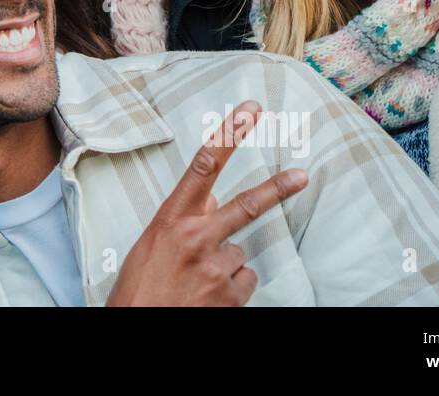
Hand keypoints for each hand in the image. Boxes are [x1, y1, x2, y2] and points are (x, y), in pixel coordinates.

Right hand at [105, 101, 307, 306]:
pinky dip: (231, 288)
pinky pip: (244, 279)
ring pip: (239, 253)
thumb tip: (214, 205)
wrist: (138, 326)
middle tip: (301, 175)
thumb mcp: (152, 245)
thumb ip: (184, 222)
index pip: (204, 166)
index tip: (250, 113)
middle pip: (246, 204)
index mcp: (171, 219)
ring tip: (197, 281)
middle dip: (277, 188)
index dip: (230, 134)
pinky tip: (207, 296)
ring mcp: (215, 266)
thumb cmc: (138, 288)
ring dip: (224, 265)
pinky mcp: (229, 294)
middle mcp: (196, 237)